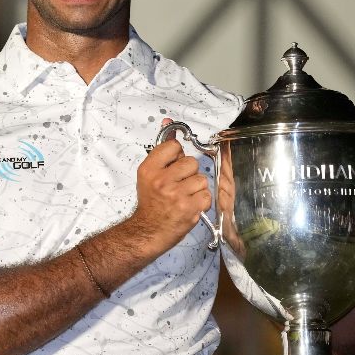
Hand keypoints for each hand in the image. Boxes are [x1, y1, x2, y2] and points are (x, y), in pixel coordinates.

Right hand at [131, 118, 212, 252]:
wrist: (148, 231)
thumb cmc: (151, 203)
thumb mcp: (149, 174)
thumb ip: (162, 150)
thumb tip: (169, 122)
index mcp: (150, 169)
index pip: (174, 146)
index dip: (176, 156)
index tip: (172, 167)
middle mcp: (162, 180)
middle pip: (191, 162)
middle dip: (188, 173)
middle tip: (178, 185)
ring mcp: (177, 195)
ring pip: (201, 179)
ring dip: (196, 188)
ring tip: (184, 196)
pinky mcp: (190, 208)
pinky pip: (206, 195)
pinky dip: (201, 201)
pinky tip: (189, 205)